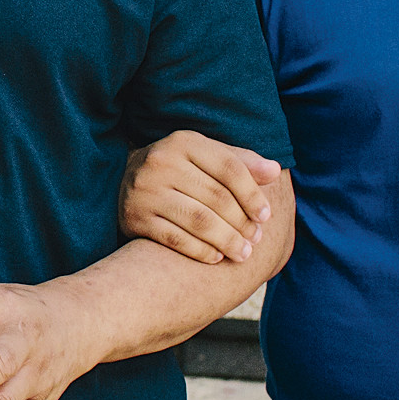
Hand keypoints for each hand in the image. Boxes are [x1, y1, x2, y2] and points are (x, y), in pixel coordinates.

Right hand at [120, 130, 281, 263]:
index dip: (252, 194)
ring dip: (227, 241)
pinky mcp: (134, 217)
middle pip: (216, 197)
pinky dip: (201, 251)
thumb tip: (275, 172)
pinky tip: (216, 258)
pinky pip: (175, 239)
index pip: (229, 168)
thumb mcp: (204, 156)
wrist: (123, 180)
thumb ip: (240, 162)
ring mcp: (145, 190)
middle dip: (242, 222)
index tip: (266, 216)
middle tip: (256, 239)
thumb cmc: (177, 168)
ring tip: (243, 253)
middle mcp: (161, 162)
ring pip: (198, 221)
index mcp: (184, 141)